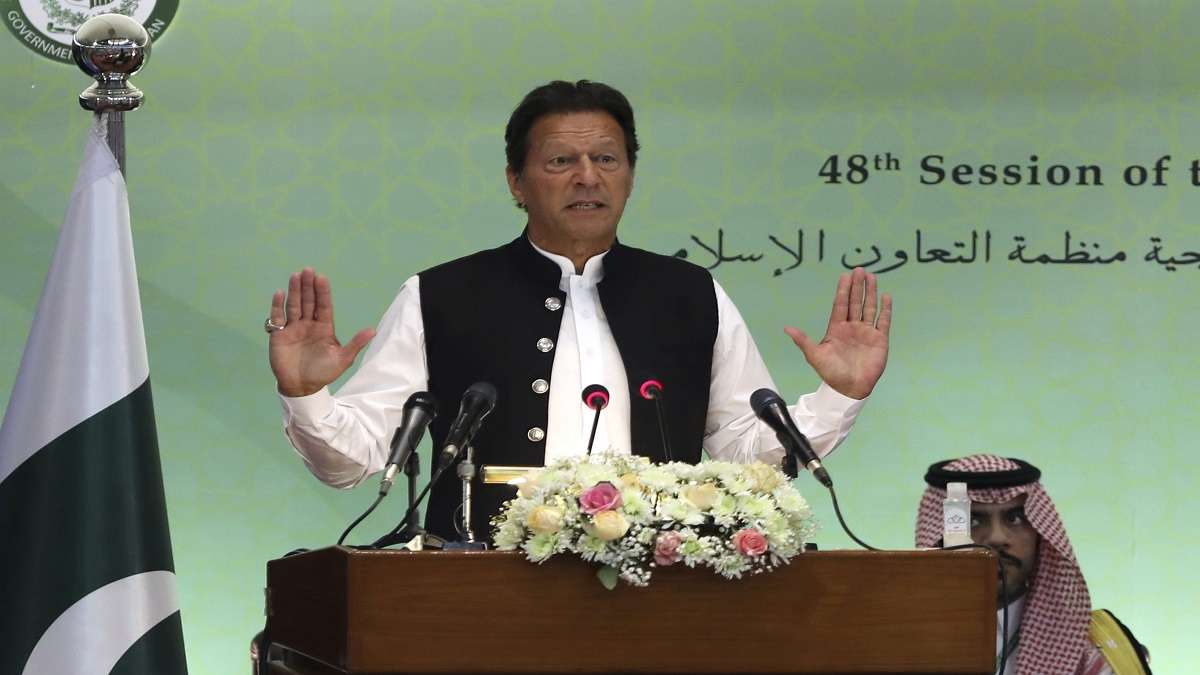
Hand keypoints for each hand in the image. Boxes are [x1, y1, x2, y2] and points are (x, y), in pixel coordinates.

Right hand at [268, 267, 374, 397]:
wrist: (302, 387)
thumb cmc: (323, 373)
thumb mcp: (343, 359)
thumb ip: (355, 344)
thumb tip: (373, 331)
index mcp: (324, 327)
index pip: (324, 306)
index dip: (323, 292)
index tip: (322, 278)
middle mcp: (308, 324)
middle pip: (308, 301)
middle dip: (308, 286)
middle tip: (308, 270)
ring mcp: (293, 328)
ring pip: (294, 305)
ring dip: (295, 291)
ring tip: (296, 276)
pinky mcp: (279, 335)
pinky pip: (277, 318)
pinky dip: (277, 306)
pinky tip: (279, 293)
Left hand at [784, 268, 891, 399]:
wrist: (849, 389)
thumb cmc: (831, 373)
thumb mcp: (815, 355)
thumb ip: (803, 341)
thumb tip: (786, 329)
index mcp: (837, 328)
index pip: (840, 304)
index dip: (842, 290)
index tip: (844, 275)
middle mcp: (852, 327)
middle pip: (855, 302)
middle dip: (857, 286)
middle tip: (859, 269)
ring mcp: (866, 332)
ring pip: (869, 308)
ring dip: (871, 293)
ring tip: (872, 277)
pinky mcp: (880, 340)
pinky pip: (884, 321)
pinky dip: (885, 309)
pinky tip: (886, 296)